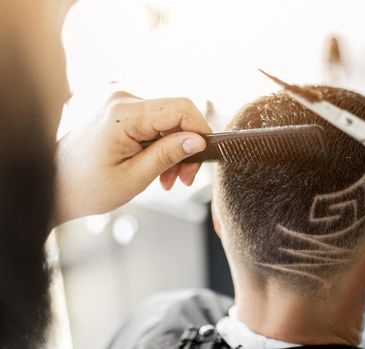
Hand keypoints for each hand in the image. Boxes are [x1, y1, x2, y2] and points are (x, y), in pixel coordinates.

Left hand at [55, 92, 211, 223]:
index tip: (203, 158)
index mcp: (124, 114)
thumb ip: (168, 155)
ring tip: (169, 180)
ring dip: (175, 151)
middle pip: (177, 115)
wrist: (54, 186)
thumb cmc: (86, 186)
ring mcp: (122, 105)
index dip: (200, 130)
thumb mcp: (134, 177)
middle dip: (186, 147)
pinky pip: (155, 124)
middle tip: (185, 179)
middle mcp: (123, 101)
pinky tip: (158, 169)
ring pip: (169, 122)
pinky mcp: (122, 113)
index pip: (180, 108)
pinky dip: (162, 147)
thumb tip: (198, 140)